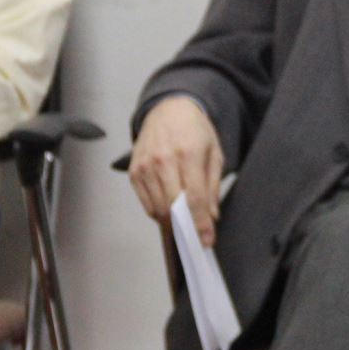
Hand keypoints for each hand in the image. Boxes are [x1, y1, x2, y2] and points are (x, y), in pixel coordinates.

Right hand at [128, 95, 223, 245]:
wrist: (168, 109)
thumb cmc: (195, 130)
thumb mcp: (214, 153)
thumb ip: (213, 185)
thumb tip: (211, 215)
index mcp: (188, 153)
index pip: (194, 198)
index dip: (200, 223)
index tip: (206, 240)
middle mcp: (163, 160)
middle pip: (173, 206)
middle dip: (187, 227)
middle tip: (197, 238)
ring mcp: (145, 166)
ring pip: (157, 208)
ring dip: (172, 221)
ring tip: (186, 223)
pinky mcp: (134, 171)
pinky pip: (145, 202)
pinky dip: (158, 212)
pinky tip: (170, 209)